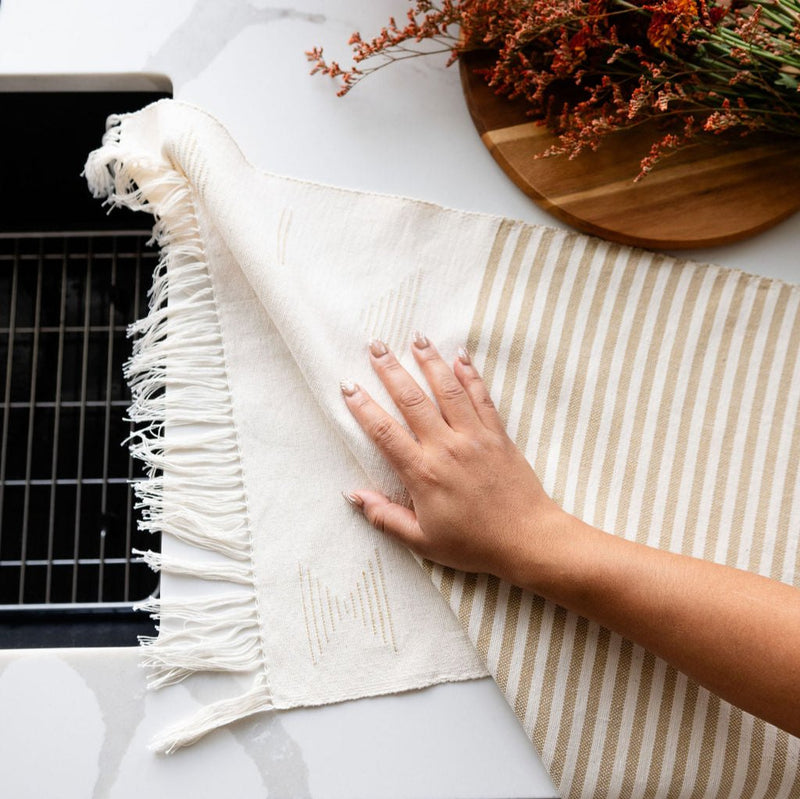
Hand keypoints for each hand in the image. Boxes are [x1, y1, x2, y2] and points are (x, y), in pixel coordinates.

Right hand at [340, 334, 564, 581]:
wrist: (526, 539)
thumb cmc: (473, 544)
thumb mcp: (422, 540)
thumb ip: (385, 517)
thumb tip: (353, 495)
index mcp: (424, 473)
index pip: (385, 431)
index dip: (363, 407)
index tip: (348, 386)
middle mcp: (447, 447)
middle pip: (412, 400)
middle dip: (391, 370)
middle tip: (375, 346)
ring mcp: (475, 437)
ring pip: (447, 390)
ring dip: (429, 361)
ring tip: (415, 338)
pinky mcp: (497, 435)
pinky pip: (482, 397)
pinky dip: (470, 375)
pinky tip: (460, 356)